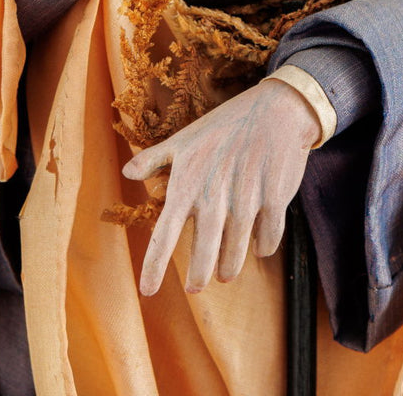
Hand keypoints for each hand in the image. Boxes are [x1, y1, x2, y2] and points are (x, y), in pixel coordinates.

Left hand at [121, 80, 320, 294]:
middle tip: (195, 286)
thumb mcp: (185, 138)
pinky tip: (259, 246)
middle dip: (199, 275)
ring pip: (237, 251)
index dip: (154, 266)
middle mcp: (214, 195)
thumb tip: (126, 173)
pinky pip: (268, 237)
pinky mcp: (275, 198)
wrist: (276, 110)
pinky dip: (264, 246)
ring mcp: (246, 198)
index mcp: (188, 183)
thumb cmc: (225, 125)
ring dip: (230, 265)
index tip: (147, 292)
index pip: (165, 234)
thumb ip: (154, 159)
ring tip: (226, 274)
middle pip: (204, 253)